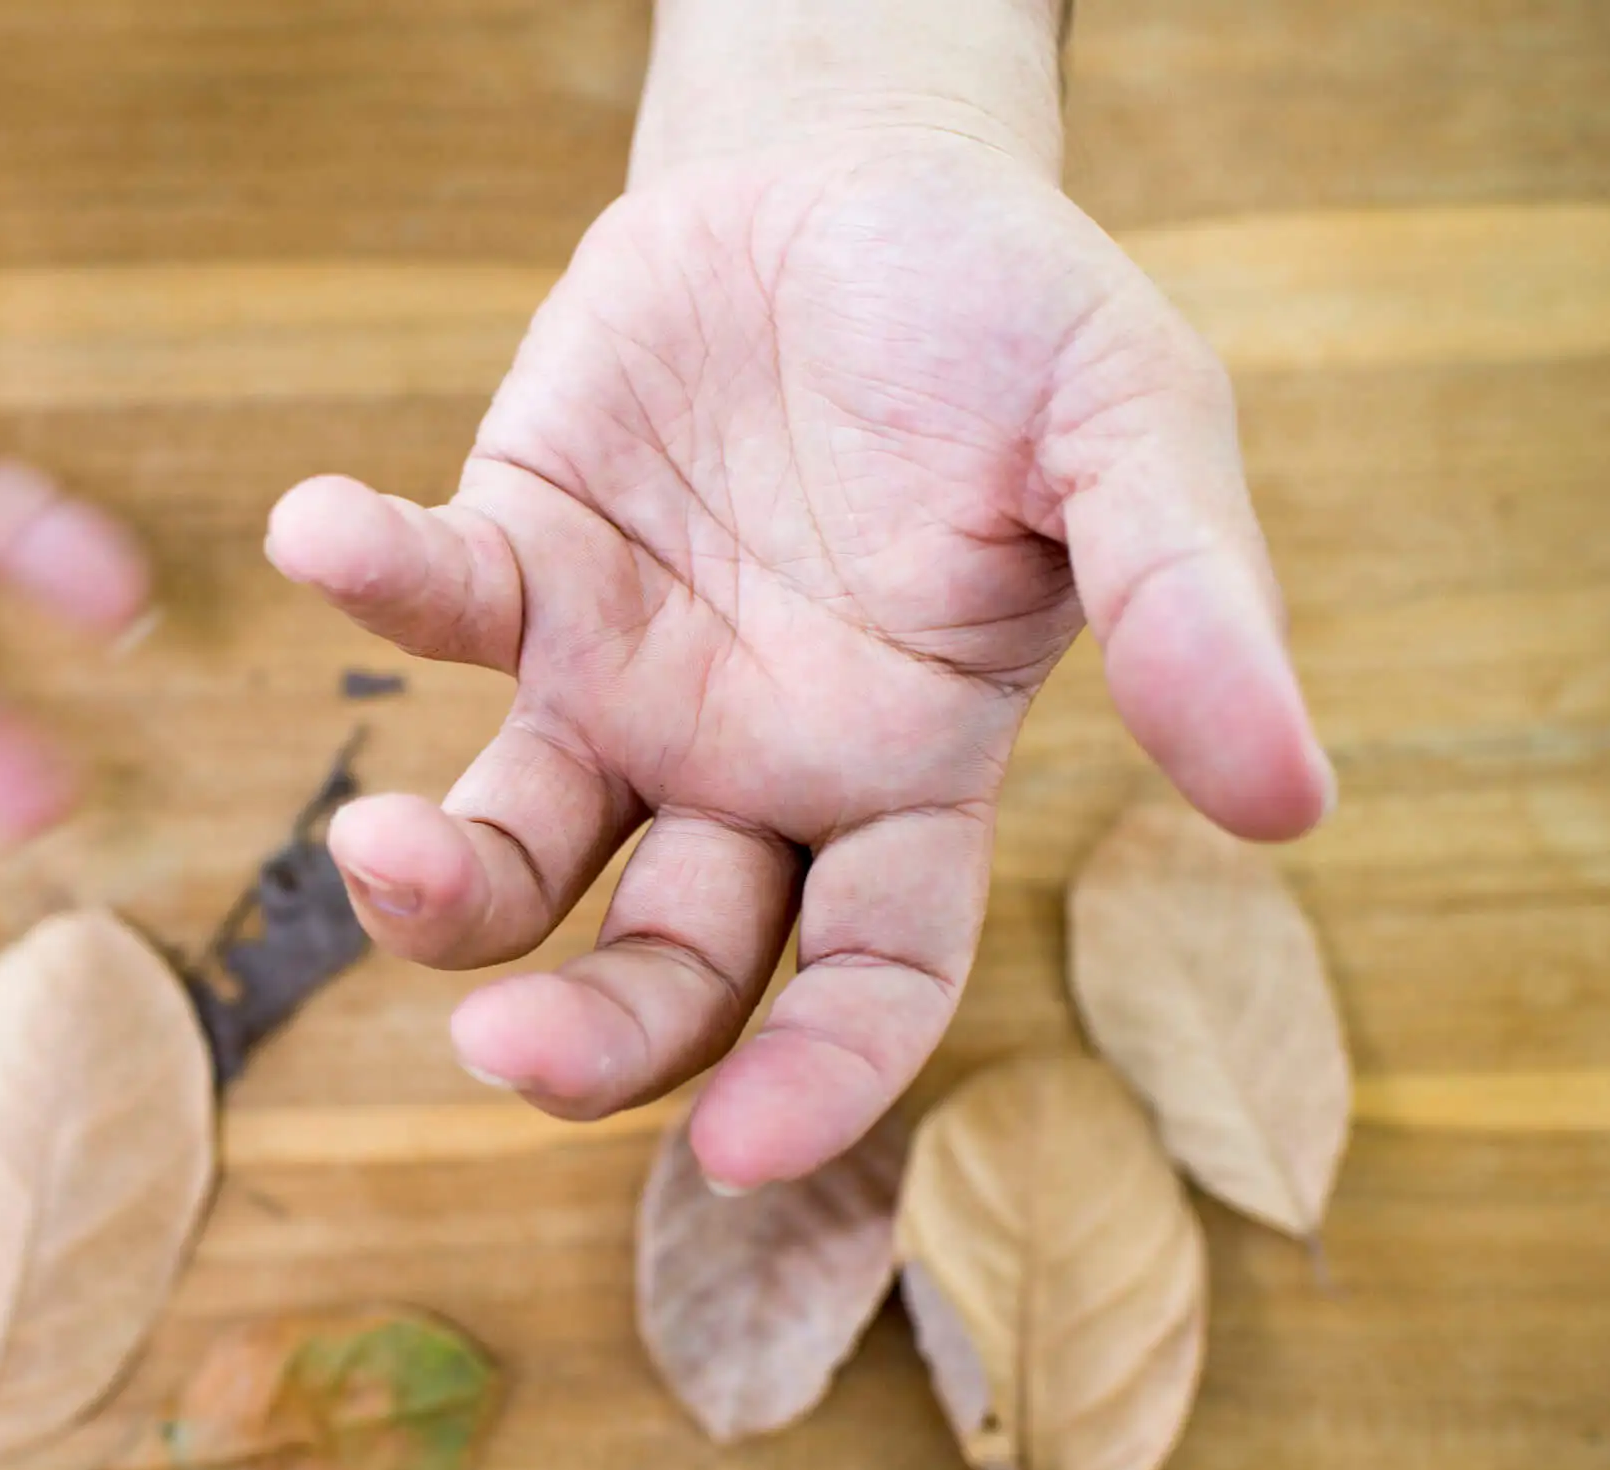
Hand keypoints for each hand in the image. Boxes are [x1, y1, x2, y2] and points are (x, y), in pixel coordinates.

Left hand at [266, 128, 1333, 1188]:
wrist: (862, 181)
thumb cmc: (1010, 322)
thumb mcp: (1132, 433)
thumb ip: (1191, 607)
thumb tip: (1291, 801)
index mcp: (903, 772)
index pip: (866, 972)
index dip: (816, 1075)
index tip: (736, 1147)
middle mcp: (747, 763)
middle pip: (663, 961)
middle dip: (588, 1035)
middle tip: (503, 1050)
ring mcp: (620, 675)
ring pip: (515, 845)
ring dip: (435, 882)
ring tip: (374, 846)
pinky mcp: (518, 558)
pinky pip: (434, 599)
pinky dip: (374, 576)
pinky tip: (320, 530)